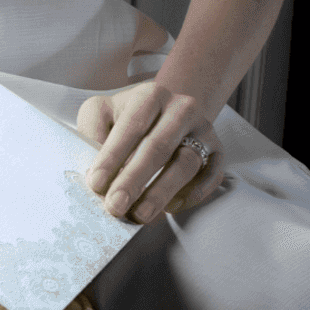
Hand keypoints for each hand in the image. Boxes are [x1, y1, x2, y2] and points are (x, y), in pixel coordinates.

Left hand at [76, 83, 225, 224]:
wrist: (167, 111)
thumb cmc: (124, 117)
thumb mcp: (100, 112)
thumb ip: (92, 131)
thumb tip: (95, 168)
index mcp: (150, 95)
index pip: (131, 126)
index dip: (112, 156)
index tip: (95, 183)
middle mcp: (181, 109)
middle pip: (158, 147)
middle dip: (134, 180)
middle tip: (115, 206)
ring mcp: (203, 130)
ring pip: (186, 163)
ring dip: (161, 192)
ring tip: (139, 214)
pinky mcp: (217, 151)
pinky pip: (210, 176)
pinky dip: (192, 194)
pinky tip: (170, 208)